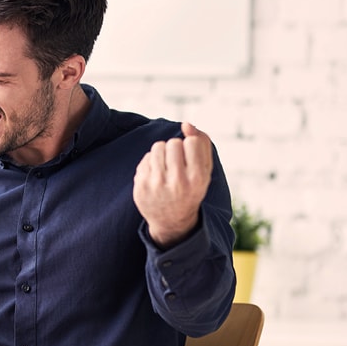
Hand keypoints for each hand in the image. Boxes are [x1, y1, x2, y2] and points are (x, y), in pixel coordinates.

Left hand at [133, 122, 212, 247]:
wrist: (172, 221)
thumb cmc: (191, 189)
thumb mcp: (205, 171)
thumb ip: (202, 144)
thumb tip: (186, 124)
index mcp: (197, 178)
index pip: (191, 142)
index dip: (190, 146)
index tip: (190, 158)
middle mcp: (177, 182)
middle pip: (173, 143)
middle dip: (175, 149)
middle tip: (177, 163)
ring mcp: (156, 185)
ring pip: (157, 147)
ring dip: (162, 152)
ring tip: (167, 167)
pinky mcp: (141, 186)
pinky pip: (146, 158)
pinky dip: (152, 162)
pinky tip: (157, 175)